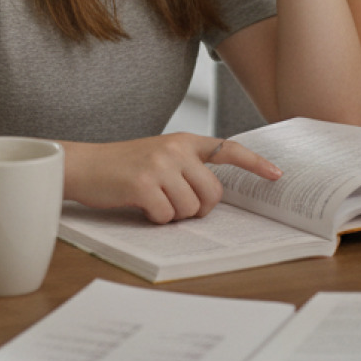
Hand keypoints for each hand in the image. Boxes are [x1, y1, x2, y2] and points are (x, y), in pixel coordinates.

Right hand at [62, 133, 281, 223]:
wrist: (84, 165)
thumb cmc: (123, 167)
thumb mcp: (159, 156)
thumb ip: (186, 168)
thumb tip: (210, 198)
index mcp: (183, 141)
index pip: (227, 149)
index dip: (254, 163)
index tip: (276, 175)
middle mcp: (175, 149)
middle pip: (212, 193)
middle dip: (199, 208)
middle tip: (177, 206)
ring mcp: (159, 166)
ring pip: (190, 208)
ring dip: (174, 215)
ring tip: (153, 202)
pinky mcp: (143, 184)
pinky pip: (166, 215)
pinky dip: (155, 219)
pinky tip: (140, 206)